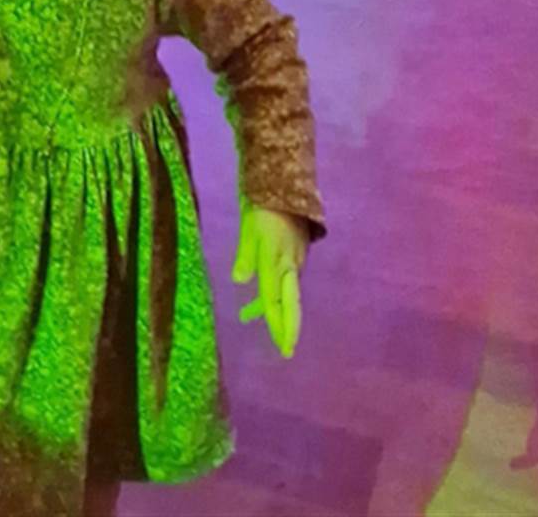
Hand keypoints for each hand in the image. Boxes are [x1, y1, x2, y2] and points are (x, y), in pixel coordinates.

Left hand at [232, 204, 308, 357]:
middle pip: (290, 305)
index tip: (284, 349)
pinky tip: (263, 290)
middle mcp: (291, 267)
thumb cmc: (263, 208)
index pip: (277, 303)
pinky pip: (286, 280)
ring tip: (247, 314)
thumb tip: (240, 280)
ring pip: (286, 292)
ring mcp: (296, 260)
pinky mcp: (297, 252)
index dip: (280, 327)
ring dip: (273, 307)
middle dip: (287, 328)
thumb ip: (245, 256)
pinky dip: (275, 291)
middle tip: (286, 351)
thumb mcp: (249, 231)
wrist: (288, 186)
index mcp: (277, 264)